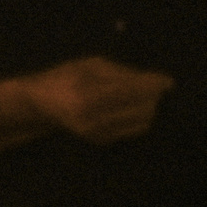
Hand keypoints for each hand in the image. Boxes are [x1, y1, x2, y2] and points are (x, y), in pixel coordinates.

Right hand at [25, 56, 173, 144]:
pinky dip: (138, 117)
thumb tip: (157, 81)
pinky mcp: (101, 141)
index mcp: (86, 96)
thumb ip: (121, 72)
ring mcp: (96, 133)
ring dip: (147, 107)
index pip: (130, 91)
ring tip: (136, 95)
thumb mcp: (89, 65)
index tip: (167, 81)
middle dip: (151, 96)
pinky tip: (126, 108)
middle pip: (140, 108)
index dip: (152, 86)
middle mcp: (91, 119)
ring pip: (142, 121)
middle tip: (150, 85)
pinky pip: (134, 129)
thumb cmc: (65, 77)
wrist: (39, 103)